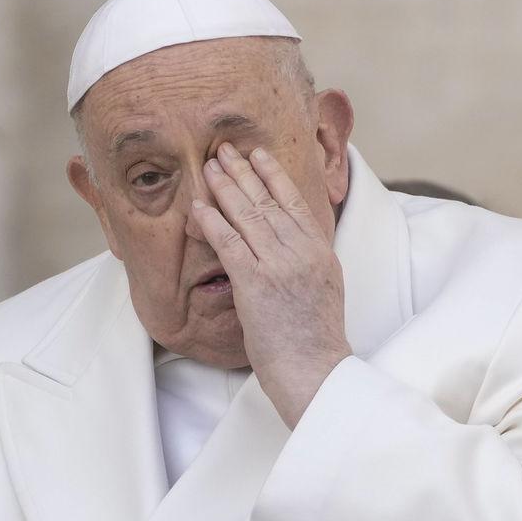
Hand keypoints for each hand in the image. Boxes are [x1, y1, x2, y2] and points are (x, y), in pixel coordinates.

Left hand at [192, 143, 351, 428]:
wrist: (316, 372)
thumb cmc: (315, 341)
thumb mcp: (323, 289)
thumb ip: (306, 261)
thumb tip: (287, 244)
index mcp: (320, 252)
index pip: (294, 202)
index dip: (273, 174)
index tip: (258, 154)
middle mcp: (302, 252)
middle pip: (268, 200)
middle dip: (243, 171)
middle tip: (223, 149)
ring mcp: (279, 265)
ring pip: (247, 215)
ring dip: (224, 187)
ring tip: (207, 166)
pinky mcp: (256, 283)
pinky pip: (229, 243)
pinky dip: (212, 221)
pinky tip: (198, 206)